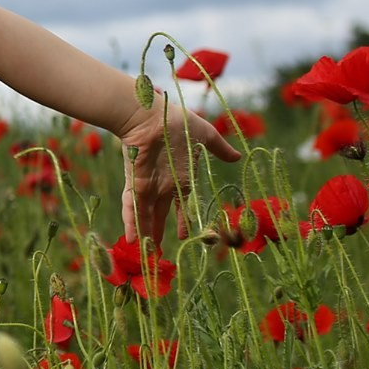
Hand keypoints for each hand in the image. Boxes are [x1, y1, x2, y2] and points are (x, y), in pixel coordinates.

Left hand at [117, 92, 242, 242]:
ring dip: (144, 234)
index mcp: (180, 178)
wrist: (152, 113)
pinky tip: (131, 238)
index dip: (182, 221)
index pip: (181, 206)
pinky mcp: (134, 182)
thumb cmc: (178, 122)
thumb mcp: (205, 135)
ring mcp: (148, 185)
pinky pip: (132, 206)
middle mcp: (163, 185)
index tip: (184, 236)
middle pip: (159, 215)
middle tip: (156, 255)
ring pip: (145, 215)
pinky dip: (131, 221)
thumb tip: (237, 155)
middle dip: (157, 234)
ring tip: (143, 255)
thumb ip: (219, 148)